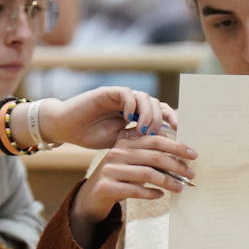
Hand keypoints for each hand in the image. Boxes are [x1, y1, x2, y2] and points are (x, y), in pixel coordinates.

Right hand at [43, 87, 175, 149]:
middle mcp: (131, 104)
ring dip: (149, 113)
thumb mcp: (120, 143)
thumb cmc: (92, 136)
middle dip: (164, 119)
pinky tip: (129, 119)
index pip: (160, 113)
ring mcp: (120, 97)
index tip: (181, 134)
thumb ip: (138, 143)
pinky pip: (126, 93)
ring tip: (146, 130)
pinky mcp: (108, 92)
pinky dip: (131, 105)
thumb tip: (164, 155)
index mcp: (136, 114)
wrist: (66, 127)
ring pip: (144, 97)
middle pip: (157, 104)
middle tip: (165, 134)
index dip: (172, 120)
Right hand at [71, 131, 196, 233]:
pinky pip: (135, 190)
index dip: (176, 146)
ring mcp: (111, 169)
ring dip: (168, 181)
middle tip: (191, 173)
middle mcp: (117, 152)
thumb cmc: (120, 177)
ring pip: (147, 173)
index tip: (193, 154)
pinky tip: (160, 195)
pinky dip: (150, 193)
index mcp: (125, 141)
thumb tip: (182, 157)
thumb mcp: (132, 161)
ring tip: (180, 188)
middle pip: (154, 155)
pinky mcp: (107, 186)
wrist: (92, 196)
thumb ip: (150, 155)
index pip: (155, 139)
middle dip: (176, 164)